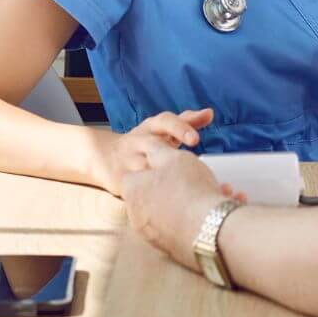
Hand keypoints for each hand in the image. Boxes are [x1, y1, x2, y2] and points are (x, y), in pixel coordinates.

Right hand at [94, 108, 213, 195]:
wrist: (108, 156)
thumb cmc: (145, 141)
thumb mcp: (164, 129)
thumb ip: (187, 121)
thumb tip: (210, 112)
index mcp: (151, 127)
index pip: (165, 122)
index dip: (181, 129)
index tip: (195, 140)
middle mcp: (138, 140)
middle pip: (154, 143)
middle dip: (172, 154)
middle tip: (192, 161)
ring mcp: (128, 160)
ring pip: (145, 168)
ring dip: (163, 178)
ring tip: (184, 187)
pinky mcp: (121, 179)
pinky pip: (138, 188)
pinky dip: (152, 196)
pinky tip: (168, 203)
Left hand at [122, 144, 246, 270]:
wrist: (209, 230)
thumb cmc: (189, 189)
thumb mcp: (172, 156)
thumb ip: (157, 149)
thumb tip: (149, 148)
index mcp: (132, 192)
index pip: (133, 175)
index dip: (152, 166)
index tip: (170, 164)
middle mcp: (137, 217)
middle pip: (155, 194)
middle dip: (177, 183)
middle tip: (197, 176)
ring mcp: (154, 236)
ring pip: (174, 210)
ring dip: (193, 200)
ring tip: (217, 191)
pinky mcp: (172, 250)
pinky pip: (184, 228)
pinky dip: (198, 218)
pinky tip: (219, 209)